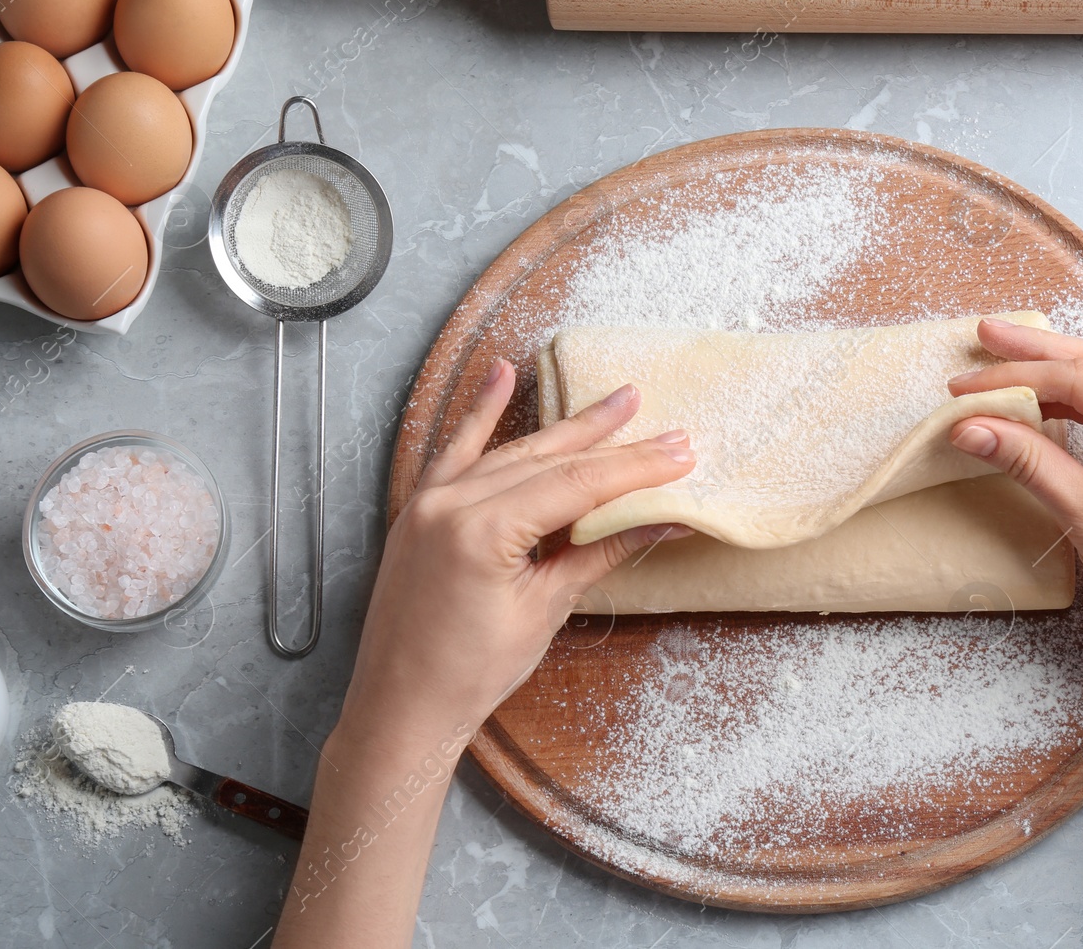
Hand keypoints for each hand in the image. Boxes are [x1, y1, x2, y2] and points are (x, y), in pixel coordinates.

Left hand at [338, 359, 694, 742]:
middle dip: (608, 441)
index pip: (576, 485)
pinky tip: (501, 374)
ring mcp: (429, 502)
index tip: (680, 451)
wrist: (402, 708)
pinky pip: (455, 451)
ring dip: (564, 430)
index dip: (634, 467)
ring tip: (614, 404)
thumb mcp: (546, 608)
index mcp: (482, 530)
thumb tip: (664, 520)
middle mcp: (451, 503)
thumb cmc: (472, 672)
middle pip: (547, 460)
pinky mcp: (419, 510)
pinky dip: (480, 413)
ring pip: (511, 453)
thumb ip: (602, 551)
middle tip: (659, 420)